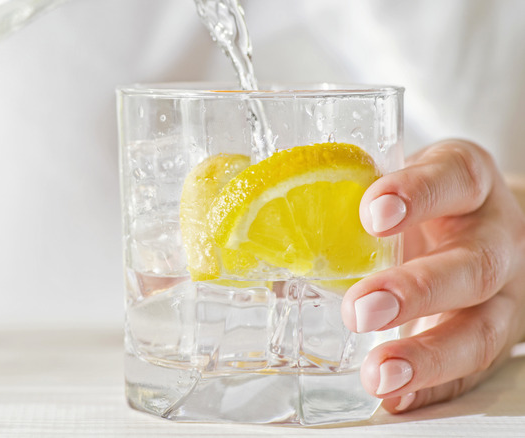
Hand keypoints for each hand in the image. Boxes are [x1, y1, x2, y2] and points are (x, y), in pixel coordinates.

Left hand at [342, 139, 524, 412]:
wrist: (479, 225)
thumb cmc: (419, 203)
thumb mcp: (390, 183)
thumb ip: (335, 193)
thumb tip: (239, 214)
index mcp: (464, 183)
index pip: (453, 178)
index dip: (418, 193)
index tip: (372, 213)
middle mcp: (492, 237)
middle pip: (472, 265)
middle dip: (416, 290)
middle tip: (360, 310)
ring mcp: (500, 293)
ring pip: (482, 326)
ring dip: (427, 353)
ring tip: (378, 372)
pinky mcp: (491, 335)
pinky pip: (472, 370)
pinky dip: (432, 386)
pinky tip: (396, 396)